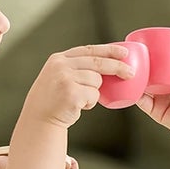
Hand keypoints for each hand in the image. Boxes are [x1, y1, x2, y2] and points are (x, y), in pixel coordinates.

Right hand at [19, 44, 136, 130]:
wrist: (39, 118)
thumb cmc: (54, 99)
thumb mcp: (59, 76)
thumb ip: (76, 67)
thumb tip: (108, 62)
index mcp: (59, 58)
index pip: (89, 50)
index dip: (109, 50)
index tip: (124, 52)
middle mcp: (61, 66)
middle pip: (97, 63)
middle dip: (117, 67)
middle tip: (130, 73)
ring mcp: (65, 79)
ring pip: (97, 81)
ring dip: (94, 92)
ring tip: (80, 98)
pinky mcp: (71, 93)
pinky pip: (94, 96)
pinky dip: (90, 103)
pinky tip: (78, 106)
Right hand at [136, 39, 169, 148]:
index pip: (168, 57)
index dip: (159, 49)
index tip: (150, 38)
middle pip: (152, 69)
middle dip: (142, 60)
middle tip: (133, 50)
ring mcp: (162, 97)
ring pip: (143, 84)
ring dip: (134, 75)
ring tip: (125, 65)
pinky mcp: (156, 111)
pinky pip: (141, 101)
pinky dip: (132, 93)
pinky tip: (126, 85)